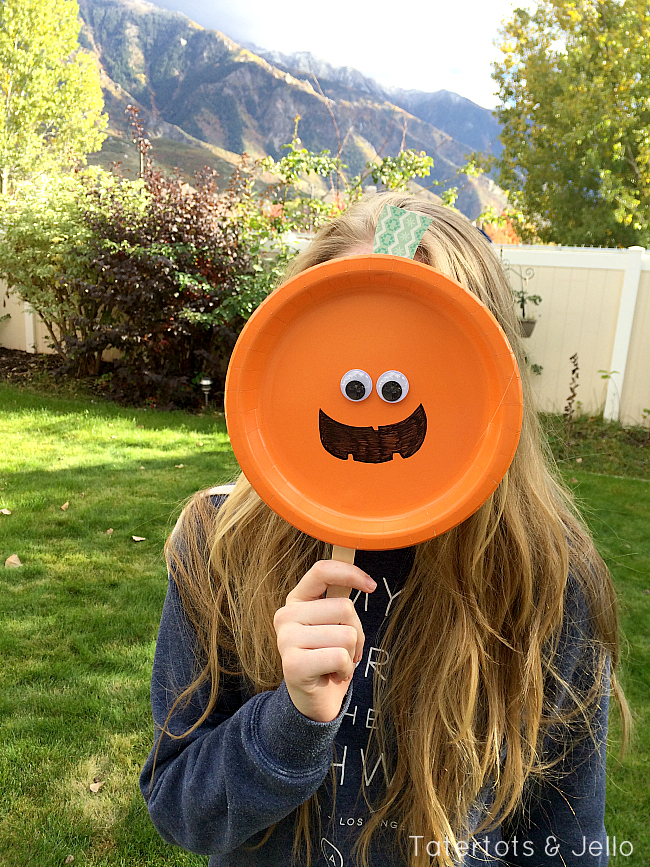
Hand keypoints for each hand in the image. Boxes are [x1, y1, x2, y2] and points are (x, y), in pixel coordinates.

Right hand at [273, 560, 376, 721]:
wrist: (315, 700)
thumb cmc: (328, 657)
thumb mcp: (333, 624)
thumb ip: (339, 600)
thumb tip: (364, 579)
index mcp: (296, 600)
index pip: (322, 571)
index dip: (351, 573)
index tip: (372, 587)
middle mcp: (286, 616)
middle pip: (344, 608)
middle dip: (356, 633)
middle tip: (345, 651)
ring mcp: (286, 640)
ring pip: (346, 634)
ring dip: (351, 654)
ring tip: (336, 664)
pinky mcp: (293, 664)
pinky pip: (339, 656)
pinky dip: (345, 669)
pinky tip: (332, 675)